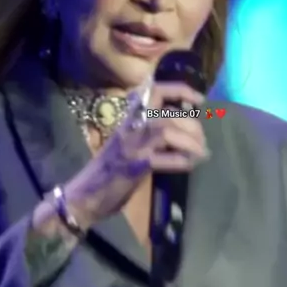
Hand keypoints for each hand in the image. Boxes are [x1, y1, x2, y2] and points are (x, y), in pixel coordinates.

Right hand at [64, 82, 207, 225]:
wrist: (84, 196)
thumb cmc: (109, 170)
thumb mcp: (129, 143)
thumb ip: (150, 131)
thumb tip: (182, 125)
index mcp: (129, 119)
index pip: (154, 92)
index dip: (179, 90)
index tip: (199, 99)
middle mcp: (130, 127)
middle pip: (168, 115)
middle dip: (192, 126)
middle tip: (202, 141)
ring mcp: (131, 147)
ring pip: (166, 132)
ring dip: (190, 142)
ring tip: (200, 153)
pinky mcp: (134, 167)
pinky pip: (163, 159)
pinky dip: (181, 160)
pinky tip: (189, 165)